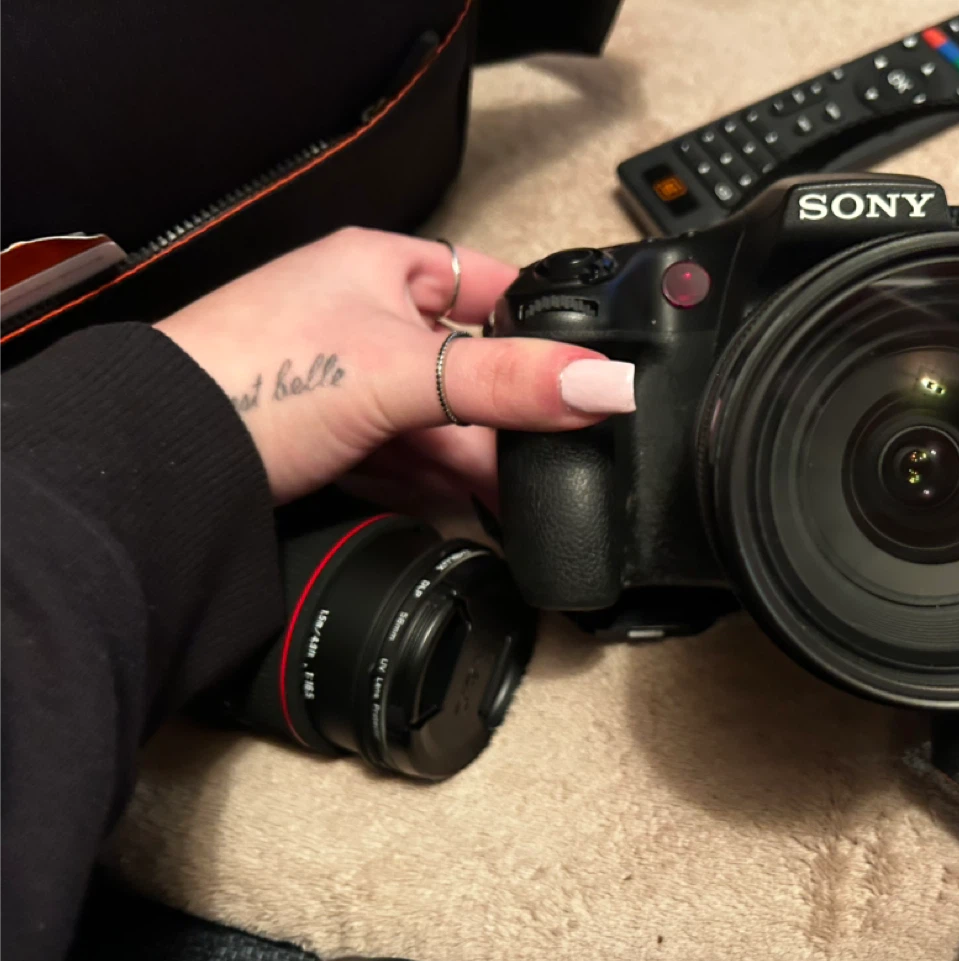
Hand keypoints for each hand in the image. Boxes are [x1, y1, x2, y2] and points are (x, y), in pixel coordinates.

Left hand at [156, 227, 633, 506]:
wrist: (163, 463)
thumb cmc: (257, 377)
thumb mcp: (408, 374)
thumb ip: (511, 383)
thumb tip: (607, 384)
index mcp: (376, 268)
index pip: (485, 283)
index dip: (535, 325)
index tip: (579, 370)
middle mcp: (356, 317)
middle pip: (462, 365)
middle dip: (500, 418)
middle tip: (547, 460)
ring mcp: (334, 380)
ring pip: (429, 419)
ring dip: (467, 459)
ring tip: (510, 500)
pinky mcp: (319, 437)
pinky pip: (394, 457)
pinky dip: (426, 482)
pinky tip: (453, 507)